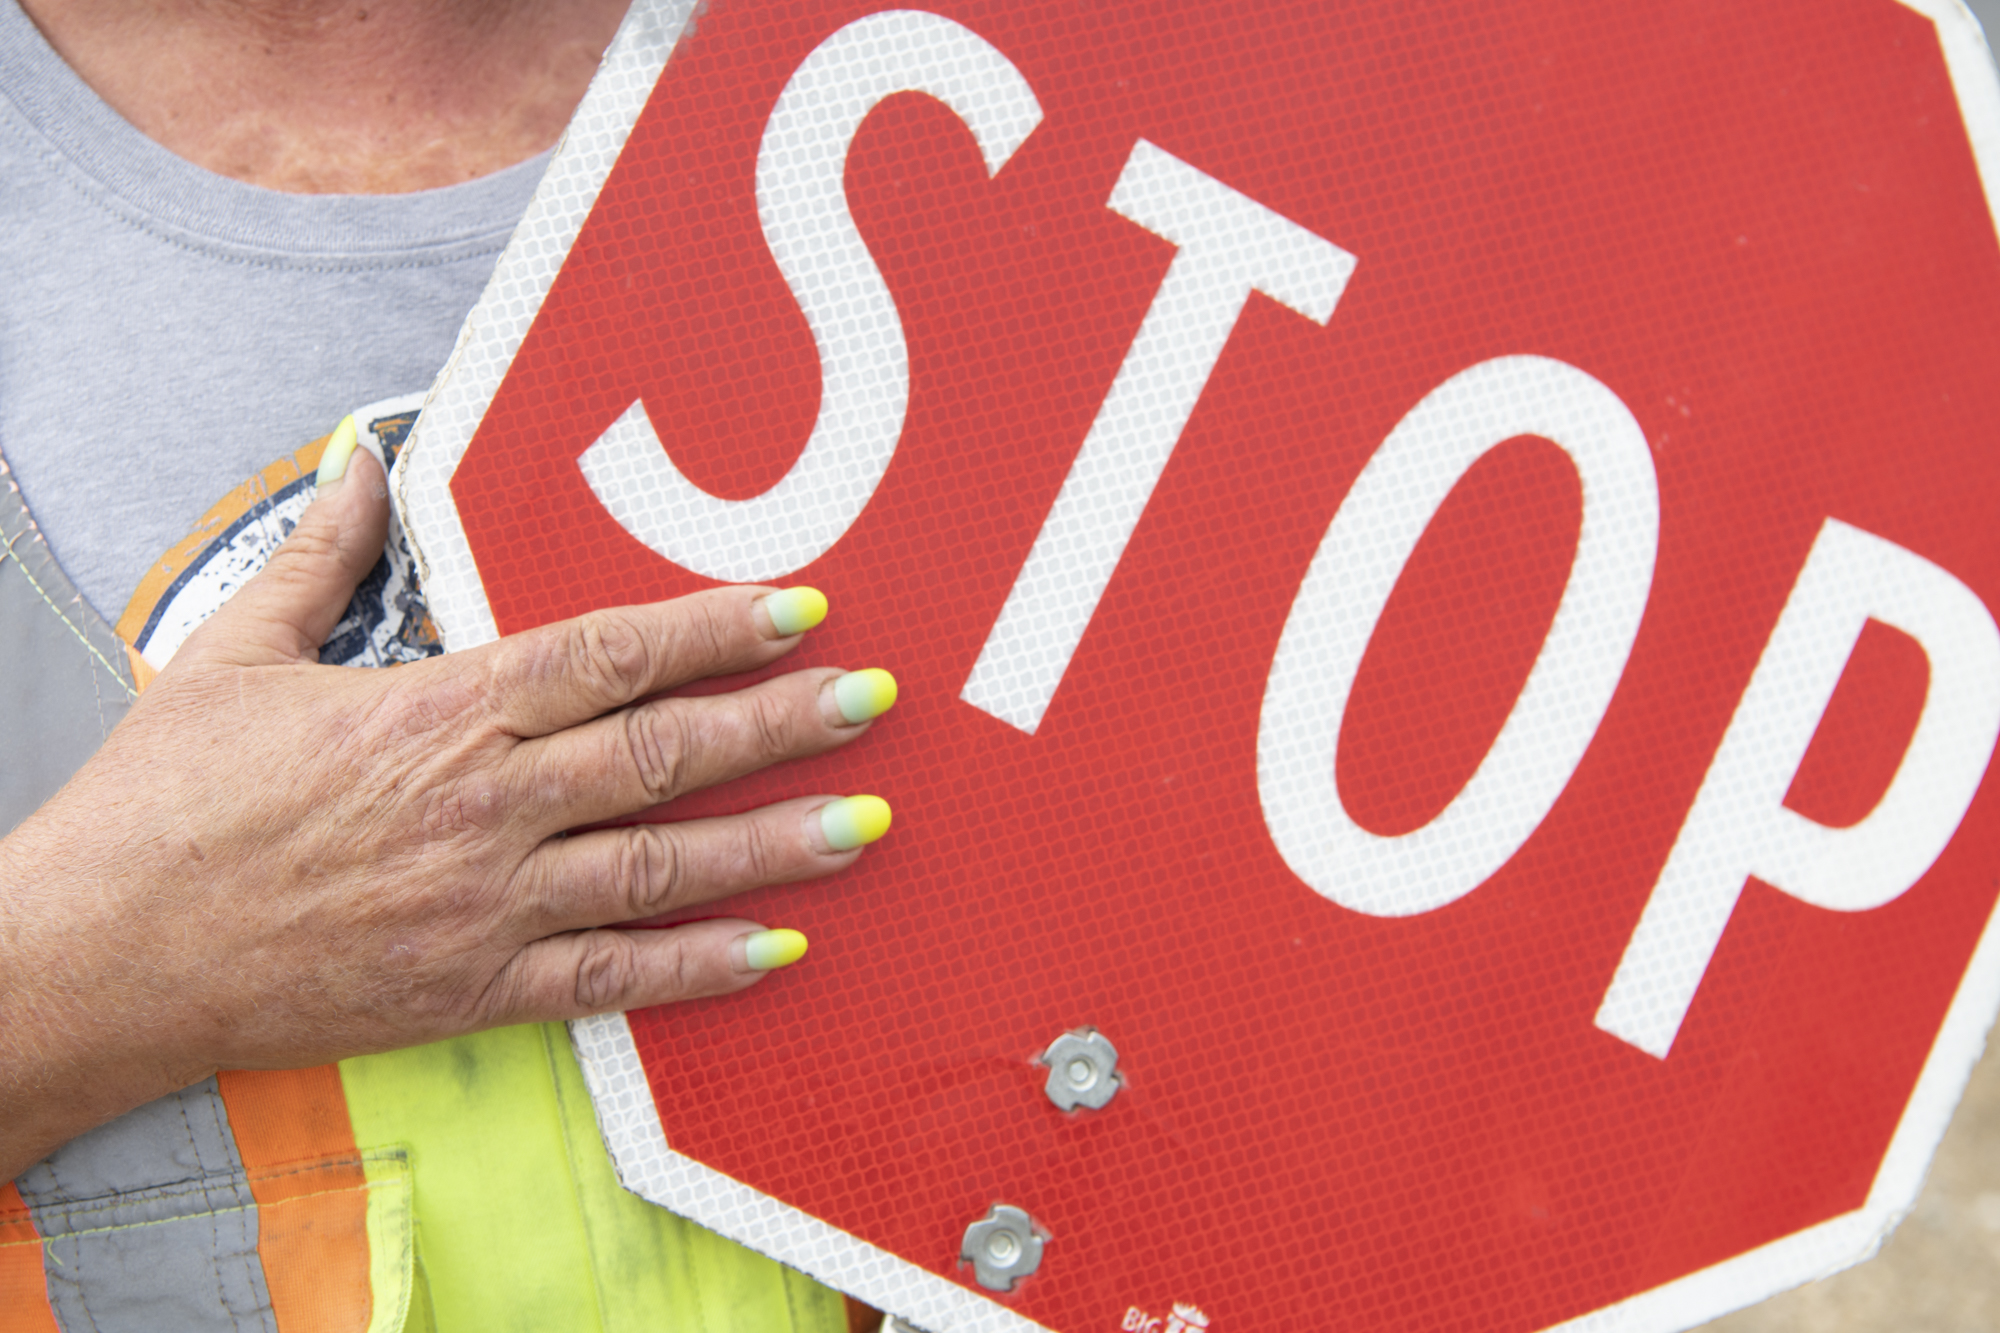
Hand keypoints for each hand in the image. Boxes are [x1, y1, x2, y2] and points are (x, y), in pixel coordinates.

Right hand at [0, 449, 894, 1177]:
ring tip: (866, 823)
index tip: (796, 606)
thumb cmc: (167, 804)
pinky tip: (778, 948)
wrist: (102, 953)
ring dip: (773, 843)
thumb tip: (357, 461)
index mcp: (440, 713)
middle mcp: (485, 805)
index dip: (712, 628)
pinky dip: (699, 965)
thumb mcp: (238, 651)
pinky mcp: (475, 988)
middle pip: (663, 753)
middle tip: (873, 701)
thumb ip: (321, 555)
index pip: (609, 655)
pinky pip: (613, 979)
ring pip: (662, 866)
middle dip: (781, 724)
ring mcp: (488, 904)